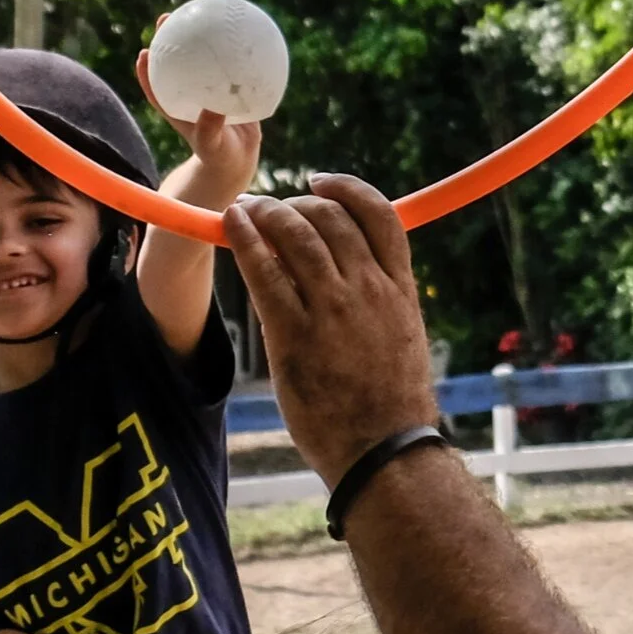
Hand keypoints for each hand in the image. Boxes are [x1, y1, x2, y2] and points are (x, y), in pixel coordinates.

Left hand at [136, 14, 261, 188]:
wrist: (239, 159)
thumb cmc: (220, 155)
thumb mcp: (212, 144)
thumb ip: (209, 128)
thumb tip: (214, 107)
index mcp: (177, 106)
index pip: (155, 86)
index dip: (146, 69)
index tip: (144, 52)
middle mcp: (189, 92)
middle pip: (173, 61)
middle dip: (165, 38)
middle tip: (166, 18)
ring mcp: (207, 88)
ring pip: (199, 58)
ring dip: (196, 36)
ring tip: (201, 12)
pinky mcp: (226, 87)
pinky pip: (228, 65)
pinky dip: (232, 51)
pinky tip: (244, 35)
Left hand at [223, 178, 440, 486]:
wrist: (386, 452)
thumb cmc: (392, 407)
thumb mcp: (401, 341)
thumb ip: (380, 304)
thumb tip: (351, 282)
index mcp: (401, 291)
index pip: (381, 216)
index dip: (347, 188)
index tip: (322, 182)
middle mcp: (370, 290)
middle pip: (331, 217)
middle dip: (296, 202)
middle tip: (271, 207)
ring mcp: (333, 309)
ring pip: (296, 233)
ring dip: (266, 213)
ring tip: (246, 212)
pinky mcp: (295, 333)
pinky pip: (264, 270)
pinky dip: (245, 239)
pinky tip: (231, 225)